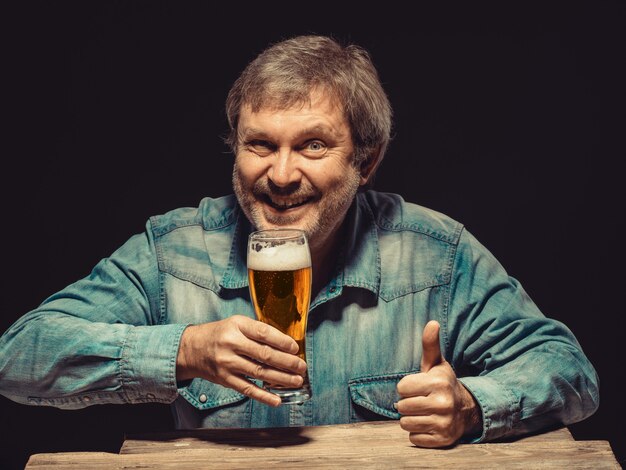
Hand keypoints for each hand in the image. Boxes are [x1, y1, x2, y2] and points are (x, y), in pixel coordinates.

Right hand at [176, 315, 306, 406]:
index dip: (282, 341)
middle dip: (287, 362)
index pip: (263, 332)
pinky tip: (277, 399)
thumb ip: (257, 331)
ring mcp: (227, 363)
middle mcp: (231, 343)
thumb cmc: (220, 334)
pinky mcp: (225, 379)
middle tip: (301, 367)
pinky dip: (263, 395)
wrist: (192, 348)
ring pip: (259, 372)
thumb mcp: (236, 324)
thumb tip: (285, 344)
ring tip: (296, 381)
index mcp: (237, 325)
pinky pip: (247, 388)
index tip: (295, 348)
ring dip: (281, 378)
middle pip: (264, 354)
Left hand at [396, 320, 480, 446]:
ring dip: (411, 419)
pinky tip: (429, 424)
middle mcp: (443, 403)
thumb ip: (430, 345)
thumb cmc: (442, 384)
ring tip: (424, 412)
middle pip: (401, 407)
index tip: (419, 387)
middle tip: (421, 400)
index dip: (407, 387)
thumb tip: (432, 322)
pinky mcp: (443, 440)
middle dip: (408, 403)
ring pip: (405, 424)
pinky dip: (418, 434)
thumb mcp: (436, 364)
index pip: (401, 388)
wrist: (465, 409)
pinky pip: (414, 439)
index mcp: (438, 383)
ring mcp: (444, 423)